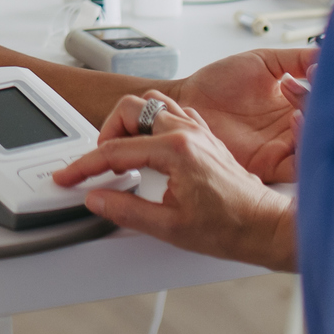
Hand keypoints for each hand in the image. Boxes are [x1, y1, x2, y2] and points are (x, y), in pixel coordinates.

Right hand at [54, 92, 296, 270]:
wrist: (265, 227)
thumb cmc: (230, 228)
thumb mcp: (169, 228)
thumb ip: (126, 210)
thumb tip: (96, 199)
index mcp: (176, 150)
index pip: (115, 150)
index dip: (84, 166)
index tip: (68, 177)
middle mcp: (187, 131)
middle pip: (130, 110)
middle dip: (105, 133)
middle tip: (98, 162)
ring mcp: (198, 130)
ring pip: (151, 105)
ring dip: (129, 124)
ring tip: (120, 152)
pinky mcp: (206, 136)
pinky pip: (172, 113)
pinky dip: (152, 124)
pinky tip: (150, 147)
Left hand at [165, 48, 316, 181]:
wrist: (189, 98)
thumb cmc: (220, 81)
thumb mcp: (264, 62)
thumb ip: (296, 59)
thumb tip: (328, 54)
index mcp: (295, 104)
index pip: (325, 102)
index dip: (327, 86)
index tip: (316, 69)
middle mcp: (292, 128)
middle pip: (326, 125)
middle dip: (324, 104)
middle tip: (310, 82)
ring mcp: (283, 147)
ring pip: (317, 146)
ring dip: (316, 125)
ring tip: (300, 103)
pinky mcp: (270, 165)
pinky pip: (298, 166)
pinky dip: (305, 148)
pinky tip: (295, 120)